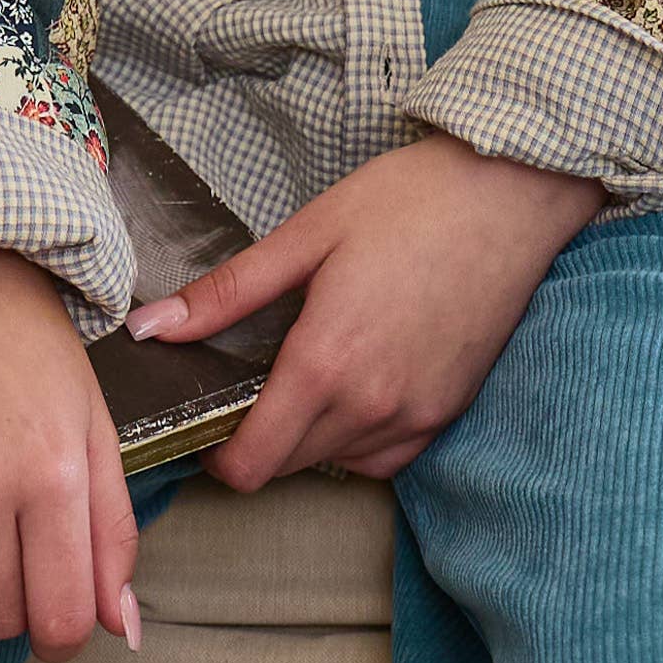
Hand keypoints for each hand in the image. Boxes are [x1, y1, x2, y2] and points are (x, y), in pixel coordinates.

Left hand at [133, 133, 599, 490]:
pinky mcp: (449, 411)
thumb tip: (150, 328)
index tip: (209, 420)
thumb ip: (226, 294)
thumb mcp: (306, 236)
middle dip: (258, 440)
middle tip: (254, 381)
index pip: (251, 464)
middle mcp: (371, 406)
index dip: (217, 455)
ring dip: (309, 439)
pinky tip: (355, 388)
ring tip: (308, 375)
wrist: (512, 194)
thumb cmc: (410, 202)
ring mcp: (416, 415)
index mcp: (325, 363)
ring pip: (336, 463)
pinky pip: (386, 458)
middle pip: (287, 467)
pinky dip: (358, 441)